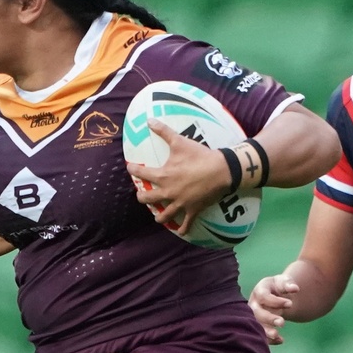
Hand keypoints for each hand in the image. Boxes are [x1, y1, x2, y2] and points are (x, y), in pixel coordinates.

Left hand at [127, 119, 230, 234]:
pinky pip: (186, 223)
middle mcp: (168, 192)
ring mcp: (180, 203)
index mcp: (163, 176)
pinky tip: (180, 231)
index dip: (133, 170)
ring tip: (157, 216)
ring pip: (164, 215)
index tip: (131, 168)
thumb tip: (149, 120)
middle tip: (141, 194)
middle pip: (148, 198)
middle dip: (142, 196)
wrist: (221, 170)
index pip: (141, 173)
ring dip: (159, 216)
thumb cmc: (199, 156)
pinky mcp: (193, 210)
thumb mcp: (180, 141)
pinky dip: (183, 228)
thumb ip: (163, 131)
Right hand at [249, 274, 298, 344]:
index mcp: (259, 291)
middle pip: (257, 312)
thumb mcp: (284, 281)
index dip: (276, 301)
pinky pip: (261, 334)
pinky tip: (280, 340)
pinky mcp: (258, 325)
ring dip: (265, 331)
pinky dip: (269, 339)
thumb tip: (295, 288)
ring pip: (256, 325)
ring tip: (276, 335)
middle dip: (269, 318)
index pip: (264, 296)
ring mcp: (254, 316)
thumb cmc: (278, 287)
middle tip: (282, 323)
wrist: (276, 295)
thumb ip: (288, 284)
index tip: (290, 304)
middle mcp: (254, 304)